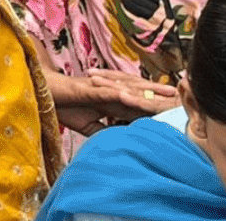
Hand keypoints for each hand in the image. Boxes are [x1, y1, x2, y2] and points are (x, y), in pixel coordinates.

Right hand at [46, 70, 178, 135]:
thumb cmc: (63, 107)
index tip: (177, 107)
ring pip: (127, 88)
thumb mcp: (88, 125)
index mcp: (110, 100)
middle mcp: (108, 90)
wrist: (41, 93)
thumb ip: (105, 130)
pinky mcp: (86, 87)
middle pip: (139, 91)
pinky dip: (117, 92)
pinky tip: (130, 95)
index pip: (138, 102)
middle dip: (160, 93)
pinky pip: (104, 91)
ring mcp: (98, 87)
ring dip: (147, 90)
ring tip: (166, 92)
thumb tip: (120, 139)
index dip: (156, 103)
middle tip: (184, 95)